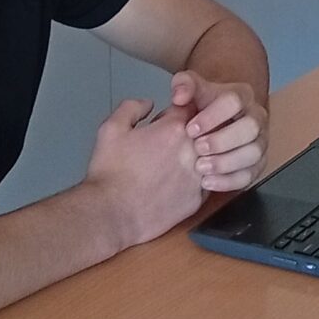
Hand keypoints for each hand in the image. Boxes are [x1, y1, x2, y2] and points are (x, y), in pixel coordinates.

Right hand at [84, 99, 202, 249]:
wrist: (111, 214)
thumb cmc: (110, 171)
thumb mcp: (111, 128)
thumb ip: (132, 107)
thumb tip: (150, 104)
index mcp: (174, 129)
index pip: (191, 107)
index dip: (177, 111)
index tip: (165, 121)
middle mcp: (193, 151)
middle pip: (204, 132)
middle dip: (189, 133)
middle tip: (167, 144)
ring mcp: (198, 177)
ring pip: (208, 158)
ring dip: (195, 157)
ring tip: (172, 165)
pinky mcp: (197, 200)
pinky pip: (206, 182)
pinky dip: (195, 180)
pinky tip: (175, 184)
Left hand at [169, 71, 269, 194]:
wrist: (213, 123)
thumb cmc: (202, 107)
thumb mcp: (191, 90)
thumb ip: (184, 84)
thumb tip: (180, 95)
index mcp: (242, 96)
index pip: (235, 101)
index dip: (212, 116)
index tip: (190, 129)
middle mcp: (256, 118)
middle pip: (250, 127)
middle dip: (222, 140)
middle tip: (197, 148)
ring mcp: (259, 142)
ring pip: (253, 153)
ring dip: (225, 163)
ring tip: (200, 167)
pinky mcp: (256, 165)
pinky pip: (250, 175)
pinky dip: (228, 181)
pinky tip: (207, 182)